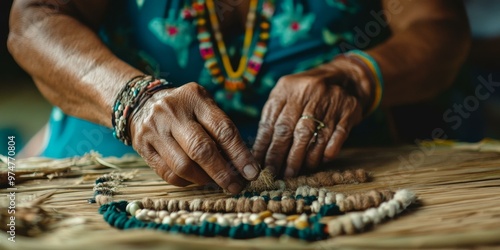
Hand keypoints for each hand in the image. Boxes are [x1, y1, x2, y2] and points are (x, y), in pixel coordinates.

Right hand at [129, 82, 259, 193]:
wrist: (143, 102)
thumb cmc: (186, 109)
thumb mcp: (204, 107)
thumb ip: (221, 130)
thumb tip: (242, 165)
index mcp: (195, 98)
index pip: (223, 129)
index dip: (240, 154)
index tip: (252, 172)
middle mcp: (173, 112)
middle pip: (202, 150)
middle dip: (223, 173)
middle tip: (236, 186)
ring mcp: (155, 129)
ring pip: (184, 166)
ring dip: (204, 179)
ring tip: (215, 181)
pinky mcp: (142, 146)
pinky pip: (168, 173)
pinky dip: (186, 181)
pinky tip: (195, 179)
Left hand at [252, 60, 371, 177]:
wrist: (343, 78)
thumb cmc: (306, 94)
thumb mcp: (286, 97)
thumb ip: (272, 117)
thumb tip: (259, 151)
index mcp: (287, 88)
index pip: (271, 122)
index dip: (264, 146)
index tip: (259, 165)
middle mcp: (307, 92)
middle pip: (288, 129)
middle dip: (279, 156)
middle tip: (273, 174)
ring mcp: (329, 100)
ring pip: (311, 134)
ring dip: (301, 158)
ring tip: (293, 172)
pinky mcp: (349, 110)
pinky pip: (336, 135)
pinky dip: (326, 151)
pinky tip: (319, 162)